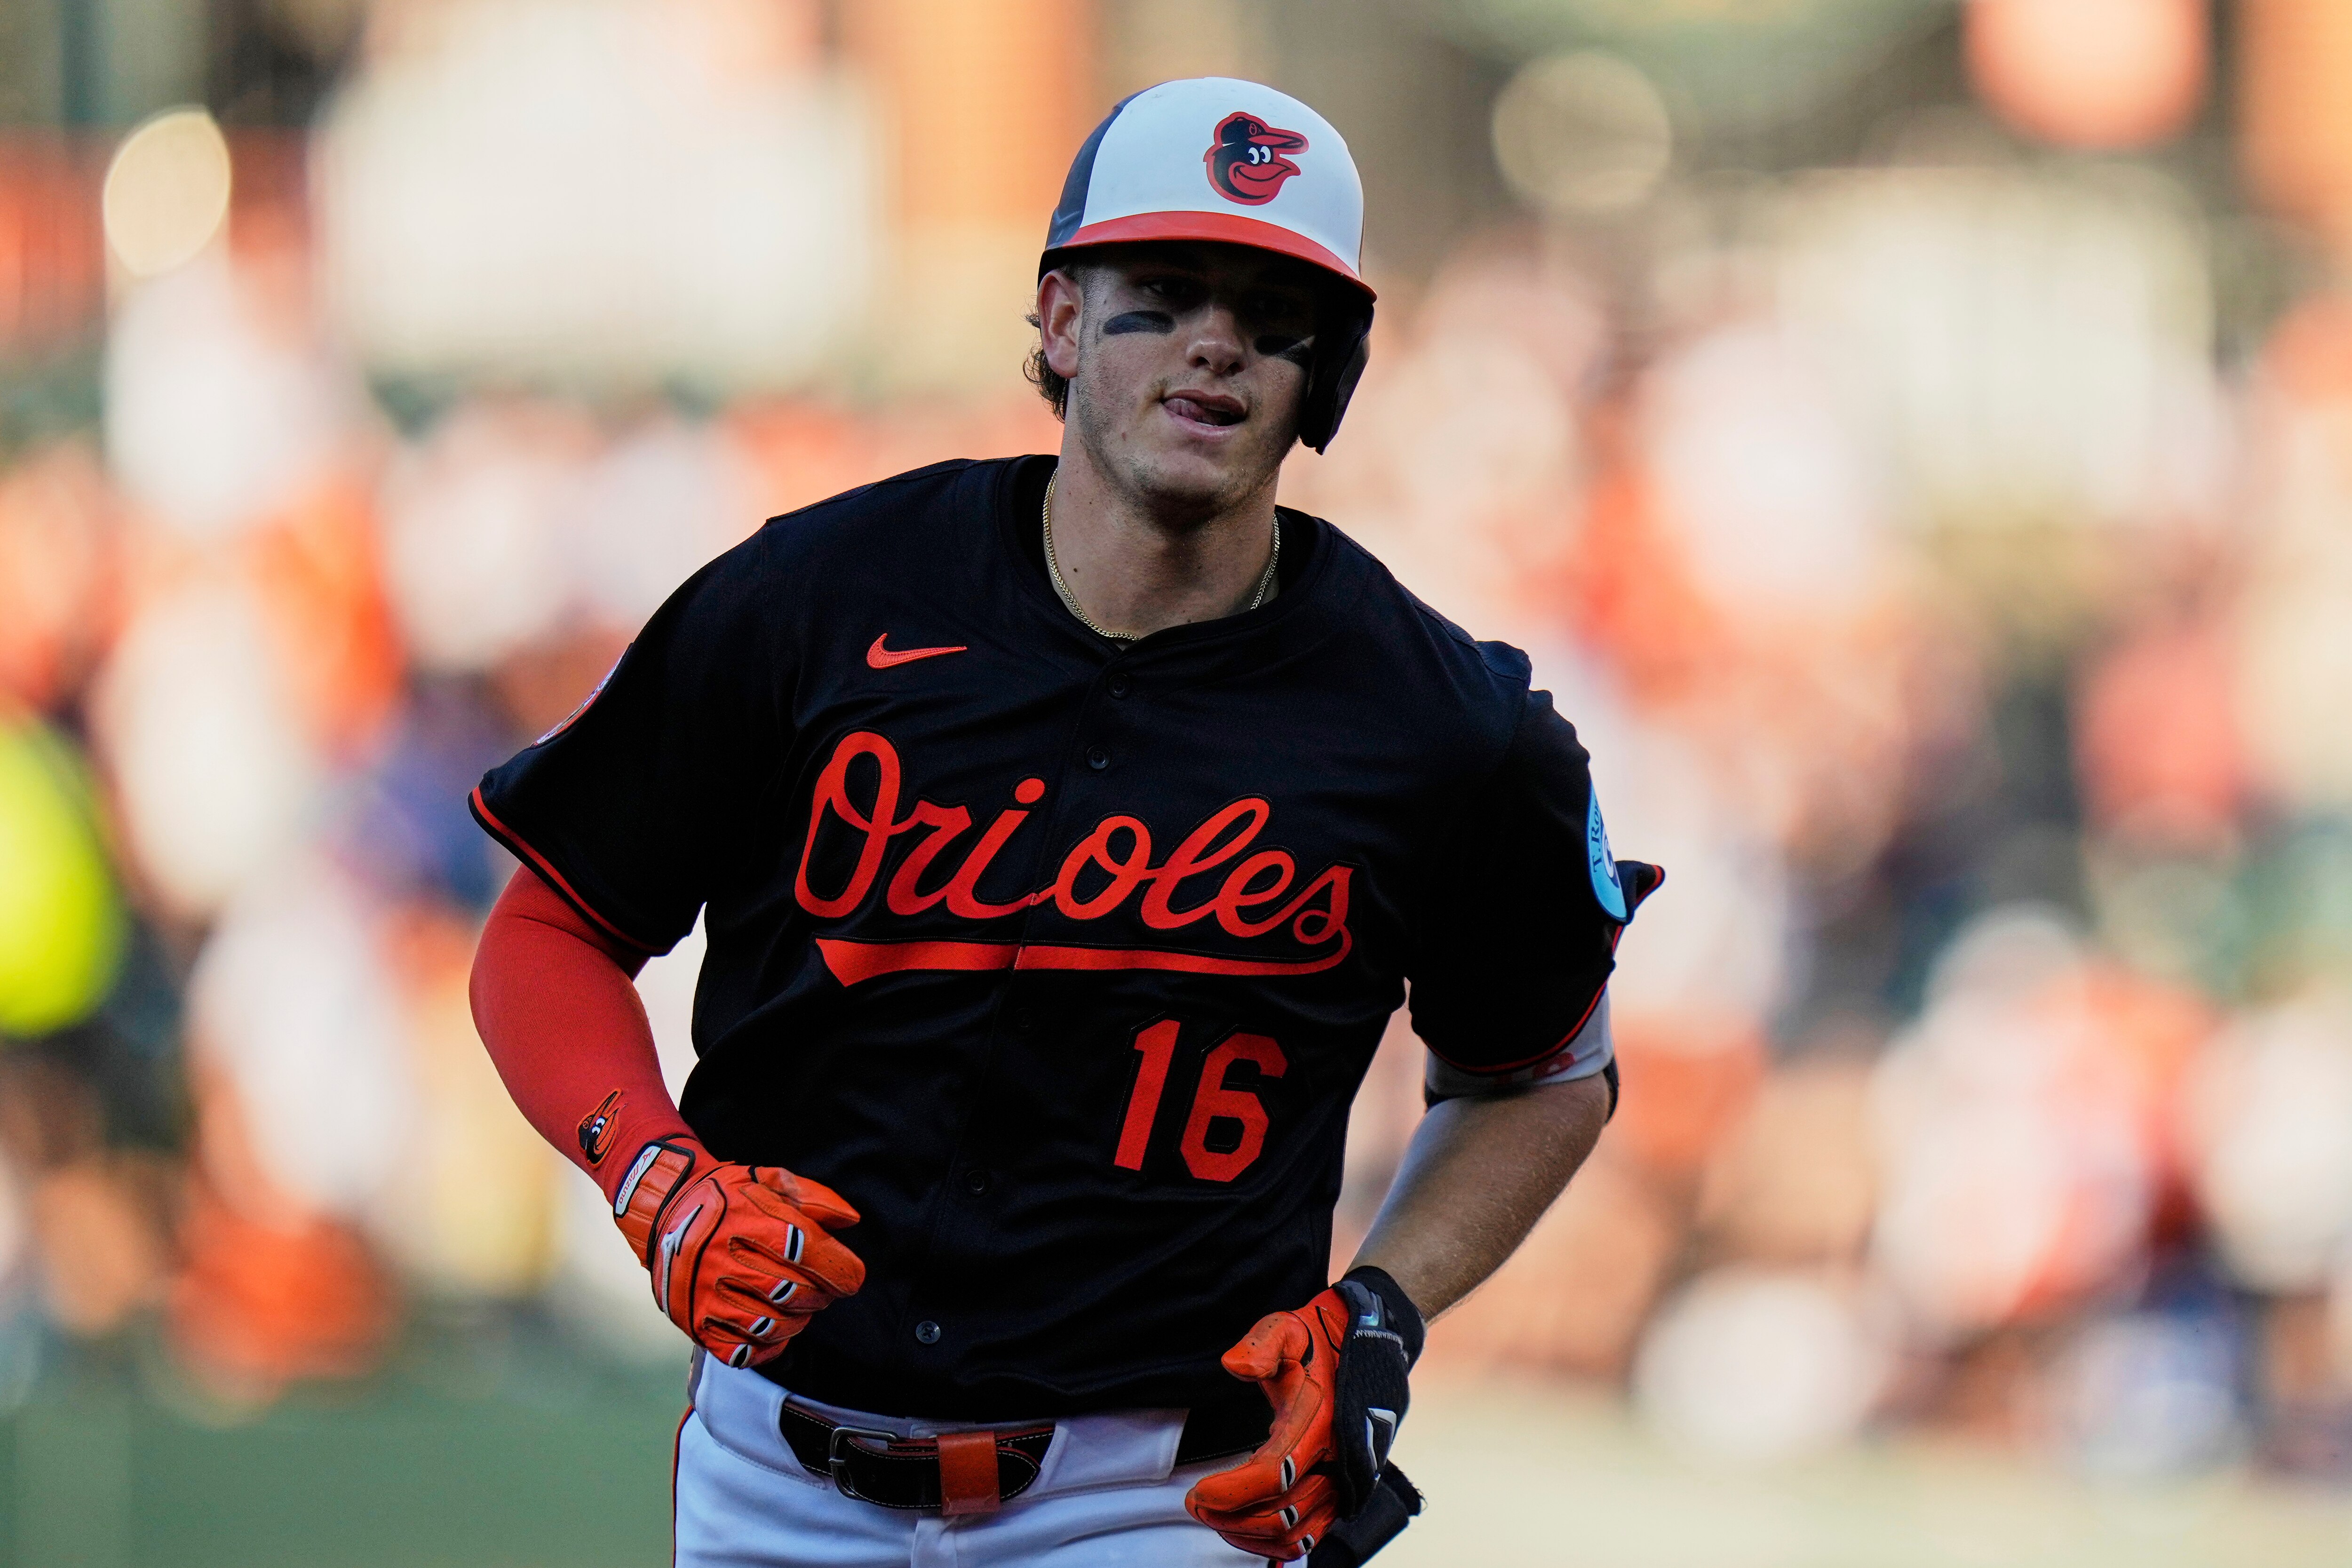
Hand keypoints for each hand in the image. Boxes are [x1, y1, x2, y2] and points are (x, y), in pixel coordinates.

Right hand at [610, 1139, 864, 1368]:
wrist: (664, 1211)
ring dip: (796, 1319)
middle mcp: (726, 1261)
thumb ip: (813, 1197)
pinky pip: (743, 1352)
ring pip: (774, 1327)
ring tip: (793, 1302)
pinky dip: (766, 1345)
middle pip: (798, 1294)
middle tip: (819, 1286)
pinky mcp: (695, 1323)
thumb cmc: (726, 1197)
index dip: (843, 1271)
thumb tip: (851, 1221)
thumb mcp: (769, 1179)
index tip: (850, 1276)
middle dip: (821, 1294)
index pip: (812, 1255)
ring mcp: (707, 1297)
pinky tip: (769, 1323)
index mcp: (751, 1222)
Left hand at [1186, 1271, 1419, 1561]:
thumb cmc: (1320, 1339)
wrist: (1372, 1345)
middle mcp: (1340, 1460)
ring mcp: (1345, 1481)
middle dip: (1231, 1518)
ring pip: (1297, 1535)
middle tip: (1196, 1505)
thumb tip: (1235, 1364)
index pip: (1273, 1474)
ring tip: (1215, 1517)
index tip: (1197, 1493)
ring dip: (1250, 1535)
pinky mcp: (1344, 1492)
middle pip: (1282, 1515)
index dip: (1231, 1492)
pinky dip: (1277, 1544)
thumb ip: (1262, 1344)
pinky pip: (1312, 1535)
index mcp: (1323, 1422)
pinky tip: (1244, 1527)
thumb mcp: (1287, 1328)